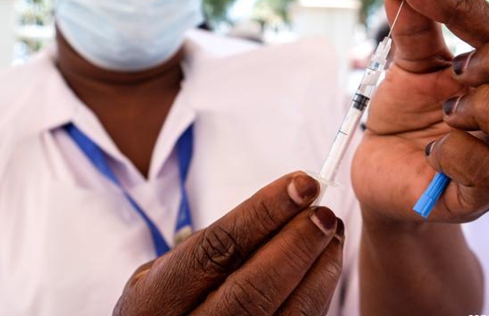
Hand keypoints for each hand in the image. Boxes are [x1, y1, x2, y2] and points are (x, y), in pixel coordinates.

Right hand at [113, 172, 344, 315]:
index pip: (215, 250)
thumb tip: (284, 203)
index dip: (263, 214)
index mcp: (156, 299)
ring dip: (318, 270)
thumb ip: (209, 246)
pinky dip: (317, 293)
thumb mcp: (164, 272)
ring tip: (332, 232)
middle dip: (296, 245)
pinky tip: (325, 264)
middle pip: (252, 289)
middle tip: (324, 212)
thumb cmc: (167, 303)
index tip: (300, 184)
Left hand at [352, 0, 488, 223]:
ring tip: (448, 113)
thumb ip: (411, 23)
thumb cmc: (405, 115)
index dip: (465, 4)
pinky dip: (456, 151)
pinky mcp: (483, 199)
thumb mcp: (407, 64)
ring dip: (487, 109)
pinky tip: (433, 151)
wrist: (377, 170)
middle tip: (457, 70)